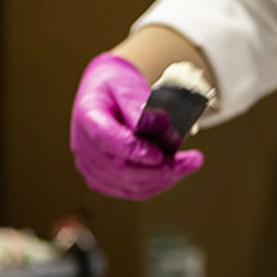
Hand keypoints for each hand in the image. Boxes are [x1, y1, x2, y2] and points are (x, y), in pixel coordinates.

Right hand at [70, 53, 203, 199]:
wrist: (103, 97)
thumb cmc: (115, 88)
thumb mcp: (126, 86)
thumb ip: (138, 106)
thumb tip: (160, 124)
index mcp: (88, 117)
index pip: (107, 139)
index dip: (134, 150)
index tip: (160, 155)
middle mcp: (84, 147)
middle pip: (120, 170)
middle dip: (160, 170)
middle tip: (191, 161)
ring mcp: (91, 167)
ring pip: (129, 186)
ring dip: (163, 179)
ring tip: (189, 164)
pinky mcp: (102, 180)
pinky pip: (131, 191)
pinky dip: (156, 185)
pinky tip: (175, 172)